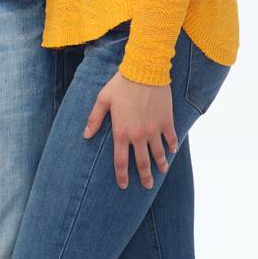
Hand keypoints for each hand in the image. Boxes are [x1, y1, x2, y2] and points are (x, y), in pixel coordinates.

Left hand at [84, 71, 177, 188]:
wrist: (144, 72)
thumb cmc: (121, 85)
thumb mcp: (103, 100)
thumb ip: (95, 119)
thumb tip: (86, 135)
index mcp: (121, 132)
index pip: (121, 161)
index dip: (121, 176)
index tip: (123, 185)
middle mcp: (139, 135)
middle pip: (142, 163)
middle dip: (145, 177)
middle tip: (147, 186)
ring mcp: (154, 130)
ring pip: (159, 154)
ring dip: (161, 165)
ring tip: (162, 171)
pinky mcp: (167, 122)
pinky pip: (171, 139)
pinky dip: (172, 146)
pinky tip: (171, 151)